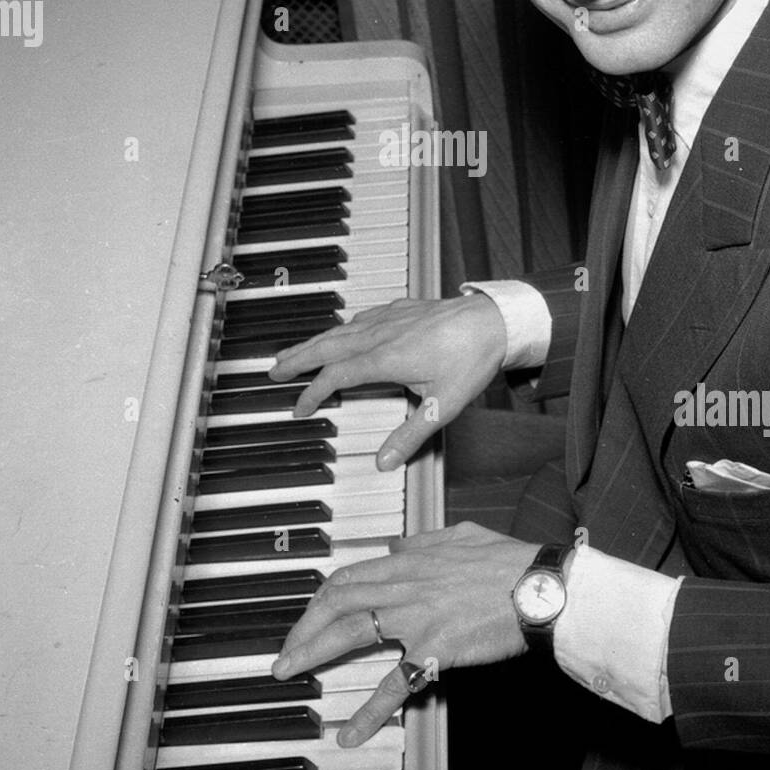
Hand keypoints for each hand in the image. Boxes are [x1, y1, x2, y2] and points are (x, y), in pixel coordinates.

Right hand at [266, 294, 507, 469]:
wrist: (495, 319)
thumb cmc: (472, 358)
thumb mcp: (443, 405)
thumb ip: (411, 434)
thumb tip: (385, 461)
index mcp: (384, 358)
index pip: (335, 377)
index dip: (313, 393)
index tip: (300, 408)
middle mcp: (380, 334)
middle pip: (327, 346)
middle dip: (297, 359)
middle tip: (274, 370)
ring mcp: (390, 318)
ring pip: (340, 330)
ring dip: (314, 342)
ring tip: (296, 352)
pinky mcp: (402, 308)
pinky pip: (361, 317)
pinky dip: (343, 327)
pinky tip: (343, 330)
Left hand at [271, 522, 533, 746]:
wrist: (541, 588)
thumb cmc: (510, 563)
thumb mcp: (462, 536)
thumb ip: (424, 542)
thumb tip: (397, 547)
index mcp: (411, 560)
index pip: (350, 575)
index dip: (321, 596)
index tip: (309, 613)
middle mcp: (405, 586)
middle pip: (337, 602)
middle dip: (303, 625)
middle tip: (285, 650)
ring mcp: (415, 618)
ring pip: (350, 634)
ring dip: (312, 653)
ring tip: (289, 672)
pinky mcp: (433, 650)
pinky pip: (394, 684)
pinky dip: (369, 711)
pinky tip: (350, 732)